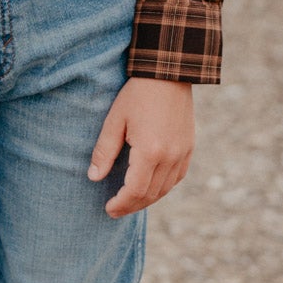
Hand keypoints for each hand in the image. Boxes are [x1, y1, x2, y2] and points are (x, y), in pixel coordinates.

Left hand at [88, 78, 193, 217]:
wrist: (168, 73)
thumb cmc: (137, 94)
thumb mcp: (115, 120)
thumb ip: (104, 151)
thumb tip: (94, 177)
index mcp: (150, 151)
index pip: (134, 191)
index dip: (121, 204)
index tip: (108, 209)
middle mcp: (170, 157)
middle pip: (150, 194)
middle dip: (131, 206)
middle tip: (115, 210)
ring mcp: (182, 153)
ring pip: (165, 189)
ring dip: (146, 199)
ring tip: (130, 201)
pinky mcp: (189, 147)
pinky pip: (177, 178)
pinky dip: (163, 188)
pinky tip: (150, 187)